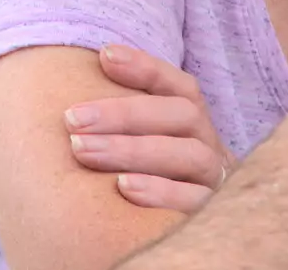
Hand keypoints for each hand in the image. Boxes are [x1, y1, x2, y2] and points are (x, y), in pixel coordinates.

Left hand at [65, 45, 232, 212]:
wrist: (183, 230)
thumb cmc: (148, 179)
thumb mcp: (141, 142)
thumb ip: (121, 119)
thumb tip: (81, 83)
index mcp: (194, 123)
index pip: (180, 86)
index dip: (145, 67)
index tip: (105, 55)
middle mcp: (209, 145)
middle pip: (182, 115)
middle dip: (124, 113)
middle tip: (73, 119)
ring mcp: (214, 179)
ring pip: (189, 154)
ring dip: (134, 150)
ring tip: (84, 151)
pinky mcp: (211, 214)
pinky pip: (194, 201)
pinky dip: (160, 192)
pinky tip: (123, 188)